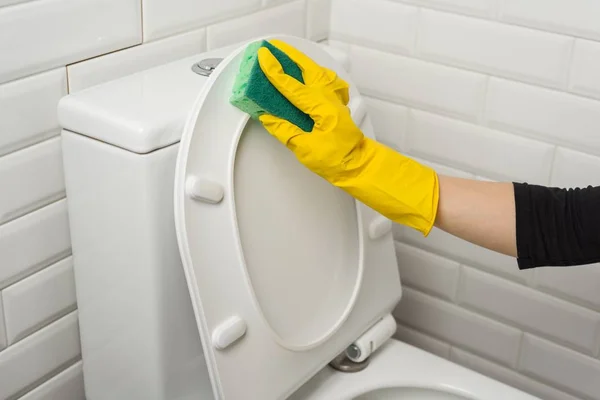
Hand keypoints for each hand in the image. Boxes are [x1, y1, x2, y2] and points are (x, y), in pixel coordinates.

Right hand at [257, 40, 439, 235]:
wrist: (358, 165)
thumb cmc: (337, 159)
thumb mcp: (305, 149)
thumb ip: (285, 131)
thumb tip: (268, 117)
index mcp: (321, 108)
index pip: (292, 85)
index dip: (275, 70)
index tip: (263, 57)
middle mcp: (329, 99)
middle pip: (308, 68)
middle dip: (290, 56)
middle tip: (274, 47)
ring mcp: (335, 100)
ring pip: (319, 72)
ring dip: (303, 62)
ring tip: (288, 56)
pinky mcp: (337, 105)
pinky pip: (326, 81)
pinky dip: (315, 73)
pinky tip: (309, 74)